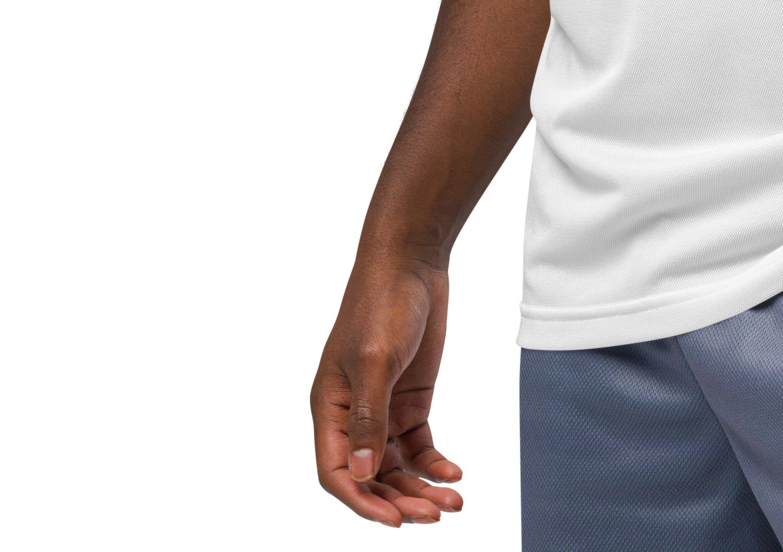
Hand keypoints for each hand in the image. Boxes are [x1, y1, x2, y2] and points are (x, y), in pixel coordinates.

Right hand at [312, 259, 464, 526]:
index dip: (361, 500)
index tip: (394, 520)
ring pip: (397, 465)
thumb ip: (368, 417)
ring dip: (421, 487)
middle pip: (371, 475)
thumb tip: (362, 472)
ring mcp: (382, 408)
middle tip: (434, 514)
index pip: (336, 472)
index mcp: (329, 408)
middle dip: (400, 499)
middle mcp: (352, 415)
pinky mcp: (410, 399)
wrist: (411, 263)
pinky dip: (434, 462)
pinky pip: (419, 443)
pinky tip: (454, 472)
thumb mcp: (375, 360)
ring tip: (453, 502)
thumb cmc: (381, 303)